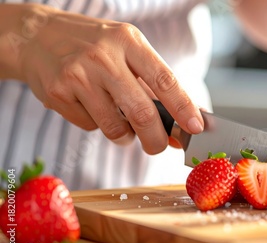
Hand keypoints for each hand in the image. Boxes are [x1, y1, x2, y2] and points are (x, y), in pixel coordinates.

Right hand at [13, 4, 203, 153]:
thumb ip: (153, 81)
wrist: (37, 36)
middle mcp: (104, 57)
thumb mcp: (126, 49)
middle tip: (159, 147)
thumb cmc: (94, 46)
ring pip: (115, 127)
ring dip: (125, 137)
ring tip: (124, 127)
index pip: (164, 79)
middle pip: (141, 112)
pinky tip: (91, 107)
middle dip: (156, 139)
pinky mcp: (58, 94)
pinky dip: (98, 126)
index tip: (195, 127)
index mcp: (129, 41)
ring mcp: (78, 75)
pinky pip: (90, 126)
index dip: (183, 107)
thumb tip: (184, 119)